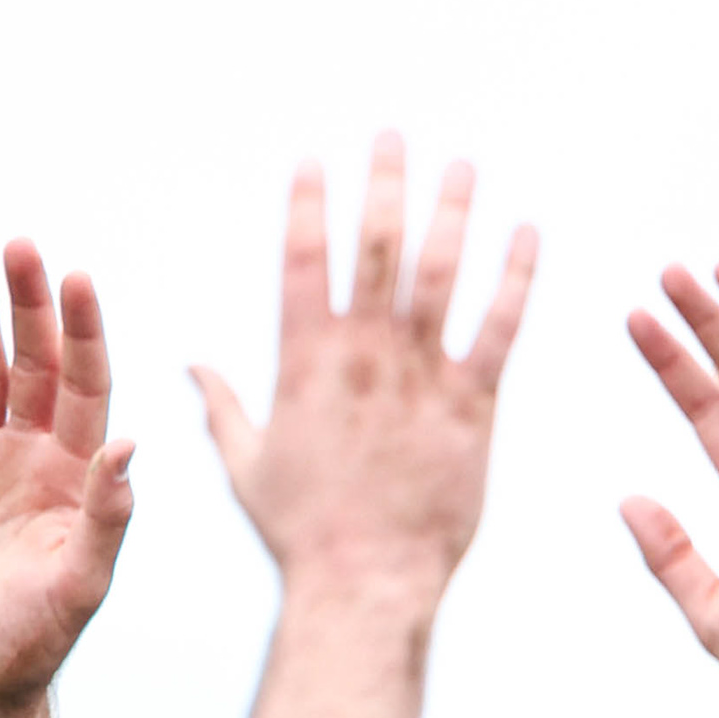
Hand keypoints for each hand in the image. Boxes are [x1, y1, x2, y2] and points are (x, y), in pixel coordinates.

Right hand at [0, 244, 138, 717]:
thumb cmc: (31, 646)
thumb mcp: (79, 584)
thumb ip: (105, 517)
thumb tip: (129, 447)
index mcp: (77, 475)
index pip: (86, 385)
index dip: (82, 331)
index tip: (77, 277)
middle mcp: (31, 457)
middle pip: (34, 363)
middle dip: (27, 305)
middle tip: (18, 246)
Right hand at [193, 134, 534, 602]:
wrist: (365, 584)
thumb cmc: (300, 533)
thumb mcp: (246, 465)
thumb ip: (222, 406)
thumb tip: (189, 365)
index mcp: (303, 364)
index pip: (303, 262)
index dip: (308, 206)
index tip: (314, 161)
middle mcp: (363, 357)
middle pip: (376, 249)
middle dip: (383, 185)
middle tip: (392, 133)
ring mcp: (420, 378)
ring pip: (440, 275)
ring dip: (453, 212)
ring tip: (462, 164)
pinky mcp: (472, 408)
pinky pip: (499, 329)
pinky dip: (515, 277)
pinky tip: (528, 233)